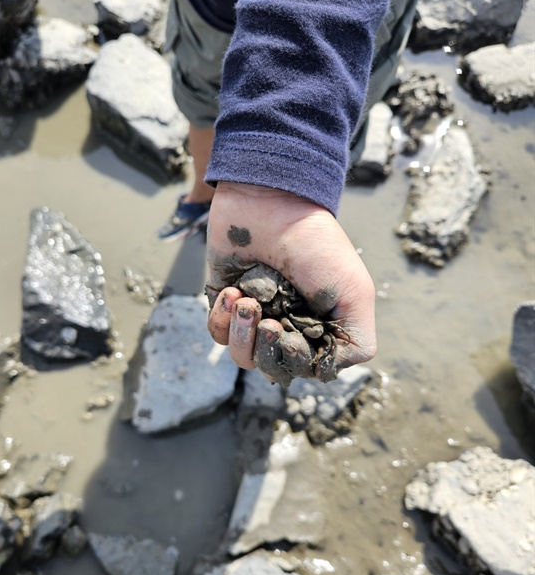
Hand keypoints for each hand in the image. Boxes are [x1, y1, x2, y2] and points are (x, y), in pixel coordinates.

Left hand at [206, 182, 375, 384]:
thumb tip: (328, 371)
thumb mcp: (355, 293)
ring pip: (242, 357)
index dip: (294, 360)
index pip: (302, 369)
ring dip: (242, 333)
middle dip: (265, 348)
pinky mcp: (225, 302)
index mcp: (318, 329)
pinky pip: (217, 333)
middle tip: (268, 318)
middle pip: (270, 368)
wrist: (271, 203)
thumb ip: (358, 342)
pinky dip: (222, 318)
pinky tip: (233, 292)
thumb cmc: (317, 247)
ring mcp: (254, 315)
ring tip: (246, 300)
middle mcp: (287, 325)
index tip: (291, 334)